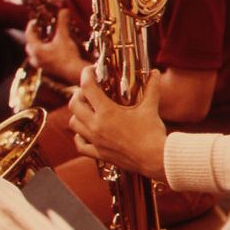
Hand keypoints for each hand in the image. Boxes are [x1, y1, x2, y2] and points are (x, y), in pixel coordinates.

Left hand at [25, 8, 84, 82]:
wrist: (75, 73)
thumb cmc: (68, 55)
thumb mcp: (64, 36)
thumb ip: (63, 22)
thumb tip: (64, 10)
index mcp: (36, 49)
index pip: (29, 34)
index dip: (32, 25)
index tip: (36, 20)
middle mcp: (36, 58)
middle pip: (30, 45)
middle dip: (35, 37)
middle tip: (41, 30)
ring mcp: (41, 66)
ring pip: (35, 54)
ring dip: (39, 46)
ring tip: (47, 41)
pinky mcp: (48, 71)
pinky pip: (42, 60)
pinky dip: (45, 54)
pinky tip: (53, 51)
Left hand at [68, 66, 167, 180]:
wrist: (155, 159)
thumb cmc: (152, 134)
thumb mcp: (151, 107)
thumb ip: (151, 88)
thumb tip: (155, 73)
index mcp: (107, 112)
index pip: (87, 87)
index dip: (86, 74)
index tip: (91, 71)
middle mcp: (96, 126)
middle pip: (74, 105)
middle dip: (79, 94)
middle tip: (88, 91)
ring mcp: (96, 141)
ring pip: (74, 123)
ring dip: (77, 114)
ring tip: (87, 110)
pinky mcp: (99, 153)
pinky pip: (80, 145)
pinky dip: (79, 137)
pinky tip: (85, 133)